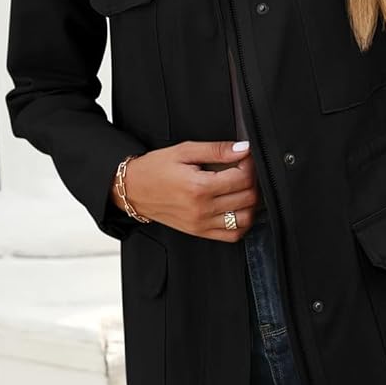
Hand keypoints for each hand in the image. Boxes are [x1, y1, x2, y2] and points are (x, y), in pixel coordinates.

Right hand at [110, 140, 261, 240]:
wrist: (132, 190)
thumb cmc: (155, 168)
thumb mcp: (185, 151)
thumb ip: (216, 150)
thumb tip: (242, 148)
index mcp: (199, 187)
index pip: (242, 178)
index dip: (250, 165)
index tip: (245, 158)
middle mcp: (202, 209)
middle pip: (247, 198)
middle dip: (253, 182)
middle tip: (245, 170)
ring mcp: (201, 224)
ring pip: (245, 219)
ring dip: (251, 203)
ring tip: (243, 189)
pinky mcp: (200, 232)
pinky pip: (233, 235)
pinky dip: (243, 223)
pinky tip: (238, 208)